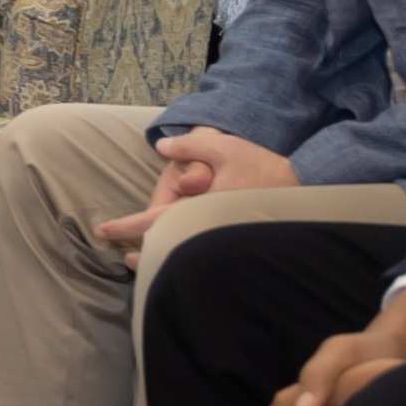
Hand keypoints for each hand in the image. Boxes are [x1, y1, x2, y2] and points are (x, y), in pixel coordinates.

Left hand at [93, 126, 303, 253]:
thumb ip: (190, 145)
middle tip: (124, 256)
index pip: (153, 220)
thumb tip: (162, 147)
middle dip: (142, 251)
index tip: (103, 231)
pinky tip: (182, 257)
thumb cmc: (261, 167)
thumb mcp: (223, 148)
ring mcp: (219, 239)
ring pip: (183, 252)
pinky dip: (185, 254)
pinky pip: (202, 252)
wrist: (302, 188)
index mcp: (197, 207)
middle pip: (165, 246)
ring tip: (144, 260)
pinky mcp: (233, 242)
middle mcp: (205, 228)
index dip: (125, 226)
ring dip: (161, 255)